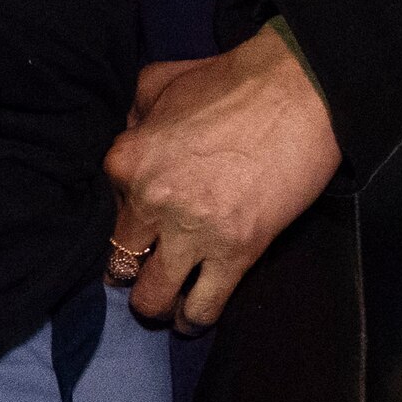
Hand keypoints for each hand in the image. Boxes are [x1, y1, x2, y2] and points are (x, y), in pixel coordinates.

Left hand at [99, 27, 340, 329]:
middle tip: (146, 271)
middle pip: (121, 262)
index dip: (126, 219)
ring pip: (153, 298)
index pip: (106, 211)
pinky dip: (194, 319)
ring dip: (157, 305)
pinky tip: (193, 318)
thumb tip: (130, 140)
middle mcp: (149, 203)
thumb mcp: (160, 82)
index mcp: (127, 161)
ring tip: (168, 304)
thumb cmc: (230, 82)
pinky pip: (201, 308)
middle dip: (130, 271)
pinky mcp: (235, 254)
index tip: (140, 225)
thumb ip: (134, 116)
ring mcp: (191, 233)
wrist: (296, 92)